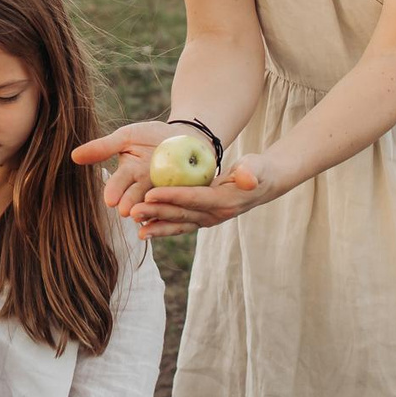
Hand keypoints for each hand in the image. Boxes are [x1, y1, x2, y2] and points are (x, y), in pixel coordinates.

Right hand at [70, 120, 178, 221]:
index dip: (115, 191)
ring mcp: (163, 190)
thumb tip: (73, 156)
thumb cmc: (149, 136)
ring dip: (150, 208)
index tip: (110, 200)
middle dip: (131, 203)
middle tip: (126, 211)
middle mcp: (144, 186)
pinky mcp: (182, 193)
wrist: (183, 136)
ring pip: (155, 202)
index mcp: (128, 173)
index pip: (118, 184)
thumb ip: (103, 148)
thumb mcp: (126, 137)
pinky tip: (175, 207)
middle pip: (136, 196)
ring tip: (145, 211)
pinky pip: (178, 200)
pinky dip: (176, 204)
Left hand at [124, 152, 286, 237]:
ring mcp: (208, 220)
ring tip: (135, 229)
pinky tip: (144, 230)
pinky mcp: (201, 220)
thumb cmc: (257, 170)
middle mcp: (215, 215)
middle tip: (132, 212)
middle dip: (156, 214)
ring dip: (156, 226)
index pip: (194, 198)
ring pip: (178, 224)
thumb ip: (251, 171)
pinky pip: (179, 225)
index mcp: (225, 201)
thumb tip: (248, 179)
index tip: (150, 194)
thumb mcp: (256, 166)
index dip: (172, 196)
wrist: (263, 185)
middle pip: (181, 214)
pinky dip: (162, 228)